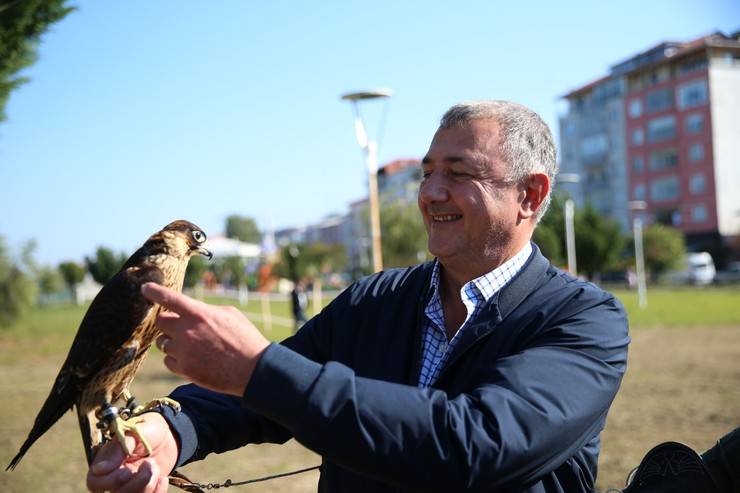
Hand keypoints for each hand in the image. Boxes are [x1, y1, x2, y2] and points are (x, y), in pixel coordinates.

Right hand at [86, 412, 176, 492]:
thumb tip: (100, 469)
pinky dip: (157, 492)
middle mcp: (114, 478)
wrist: (169, 434)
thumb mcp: (134, 432)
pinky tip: (163, 478)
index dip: (111, 481)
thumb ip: (119, 448)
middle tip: (150, 463)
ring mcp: (130, 486)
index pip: (95, 482)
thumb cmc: (147, 429)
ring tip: (156, 467)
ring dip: (147, 486)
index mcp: (105, 462)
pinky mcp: (145, 490)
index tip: (128, 470)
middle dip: (135, 484)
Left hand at [142, 282, 269, 396]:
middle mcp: (187, 331)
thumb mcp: (229, 314)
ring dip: (172, 341)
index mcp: (199, 313)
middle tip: (180, 325)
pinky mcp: (184, 369)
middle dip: (168, 322)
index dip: (154, 291)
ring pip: (163, 342)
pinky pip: (168, 360)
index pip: (168, 298)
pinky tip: (192, 358)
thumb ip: (206, 310)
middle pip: (160, 322)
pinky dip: (176, 358)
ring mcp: (183, 352)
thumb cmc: (245, 339)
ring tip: (192, 345)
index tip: (145, 288)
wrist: (253, 369)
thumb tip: (192, 311)